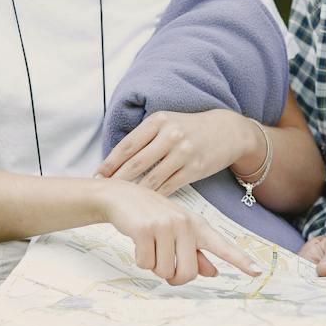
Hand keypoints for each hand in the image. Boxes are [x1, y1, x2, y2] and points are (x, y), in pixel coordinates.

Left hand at [98, 109, 262, 194]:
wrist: (229, 131)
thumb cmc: (191, 128)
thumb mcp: (167, 123)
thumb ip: (145, 137)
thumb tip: (116, 158)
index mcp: (158, 121)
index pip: (127, 145)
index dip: (110, 163)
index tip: (97, 176)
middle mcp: (170, 135)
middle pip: (136, 163)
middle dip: (116, 180)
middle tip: (102, 192)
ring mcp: (183, 152)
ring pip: (151, 178)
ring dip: (134, 192)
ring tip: (120, 201)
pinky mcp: (194, 169)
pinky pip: (168, 187)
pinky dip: (154, 196)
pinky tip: (144, 204)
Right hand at [99, 181, 258, 284]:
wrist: (120, 196)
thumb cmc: (151, 215)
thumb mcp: (176, 230)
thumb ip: (195, 253)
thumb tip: (213, 273)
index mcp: (196, 225)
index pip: (222, 246)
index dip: (240, 260)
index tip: (257, 272)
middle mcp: (185, 224)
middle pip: (187, 273)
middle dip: (172, 277)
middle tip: (163, 266)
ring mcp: (165, 225)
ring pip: (163, 271)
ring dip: (153, 265)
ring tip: (148, 244)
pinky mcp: (145, 230)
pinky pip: (145, 264)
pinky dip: (140, 260)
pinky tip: (138, 242)